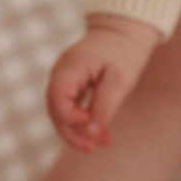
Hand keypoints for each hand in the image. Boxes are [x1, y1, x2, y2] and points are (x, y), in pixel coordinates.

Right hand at [46, 14, 161, 151]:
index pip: (56, 97)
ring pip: (60, 111)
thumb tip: (92, 135)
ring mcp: (63, 79)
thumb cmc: (124, 53)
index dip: (69, 117)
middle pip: (55, 109)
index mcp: (70, 66)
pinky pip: (70, 107)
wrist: (126, 32)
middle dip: (71, 132)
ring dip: (76, 131)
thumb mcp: (119, 81)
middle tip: (93, 148)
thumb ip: (104, 107)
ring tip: (98, 145)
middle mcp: (60, 73)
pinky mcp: (71, 85)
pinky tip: (99, 135)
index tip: (91, 125)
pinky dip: (82, 122)